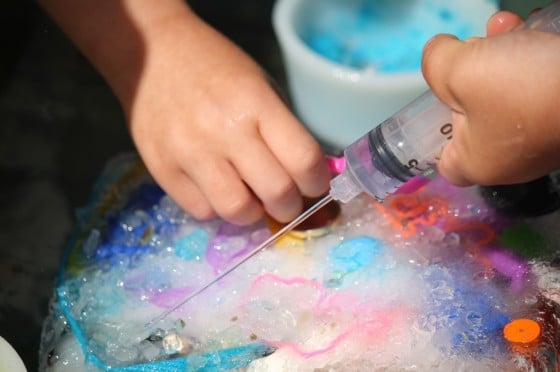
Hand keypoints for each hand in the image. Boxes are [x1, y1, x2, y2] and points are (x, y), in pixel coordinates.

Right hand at [122, 10, 329, 224]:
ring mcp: (189, 152)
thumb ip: (284, 131)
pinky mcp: (161, 169)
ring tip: (253, 200)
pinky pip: (202, 211)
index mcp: (256, 102)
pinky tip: (219, 188)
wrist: (153, 55)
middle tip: (287, 201)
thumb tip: (308, 178)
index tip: (315, 185)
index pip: (304, 160)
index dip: (318, 182)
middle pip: (276, 192)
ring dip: (254, 214)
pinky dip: (217, 208)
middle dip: (291, 206)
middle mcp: (224, 129)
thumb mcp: (261, 86)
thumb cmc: (216, 70)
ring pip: (237, 211)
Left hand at [421, 10, 559, 186]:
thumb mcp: (458, 71)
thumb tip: (437, 55)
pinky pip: (537, 85)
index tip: (435, 100)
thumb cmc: (522, 89)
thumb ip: (436, 63)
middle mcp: (510, 157)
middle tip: (472, 51)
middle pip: (472, 116)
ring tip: (501, 27)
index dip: (434, 131)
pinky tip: (528, 28)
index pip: (445, 162)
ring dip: (499, 54)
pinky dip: (529, 56)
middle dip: (469, 74)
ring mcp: (542, 136)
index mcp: (478, 162)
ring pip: (505, 92)